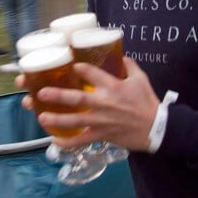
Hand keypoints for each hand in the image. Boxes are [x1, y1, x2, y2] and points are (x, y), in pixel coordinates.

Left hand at [22, 57, 160, 151]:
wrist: (156, 128)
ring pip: (75, 121)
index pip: (92, 74)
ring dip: (57, 119)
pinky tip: (55, 140)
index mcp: (113, 87)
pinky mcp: (102, 135)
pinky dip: (68, 142)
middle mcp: (104, 103)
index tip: (71, 66)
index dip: (79, 69)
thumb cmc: (148, 103)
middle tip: (41, 92)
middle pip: (77, 98)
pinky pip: (82, 140)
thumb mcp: (141, 79)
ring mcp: (102, 121)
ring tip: (41, 116)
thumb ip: (129, 66)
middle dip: (58, 95)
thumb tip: (121, 55)